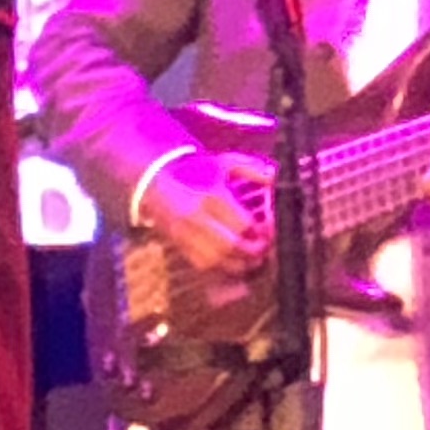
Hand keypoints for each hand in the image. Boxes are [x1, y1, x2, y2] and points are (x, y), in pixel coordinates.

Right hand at [144, 152, 272, 276]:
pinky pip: (203, 265)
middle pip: (231, 246)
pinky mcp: (178, 245)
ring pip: (217, 260)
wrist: (155, 180)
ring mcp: (185, 234)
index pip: (243, 224)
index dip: (261, 231)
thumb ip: (253, 169)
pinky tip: (231, 259)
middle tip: (263, 247)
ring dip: (238, 263)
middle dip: (253, 251)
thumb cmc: (195, 171)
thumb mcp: (224, 163)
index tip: (268, 229)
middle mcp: (196, 218)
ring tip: (251, 257)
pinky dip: (221, 266)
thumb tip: (275, 179)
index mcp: (211, 196)